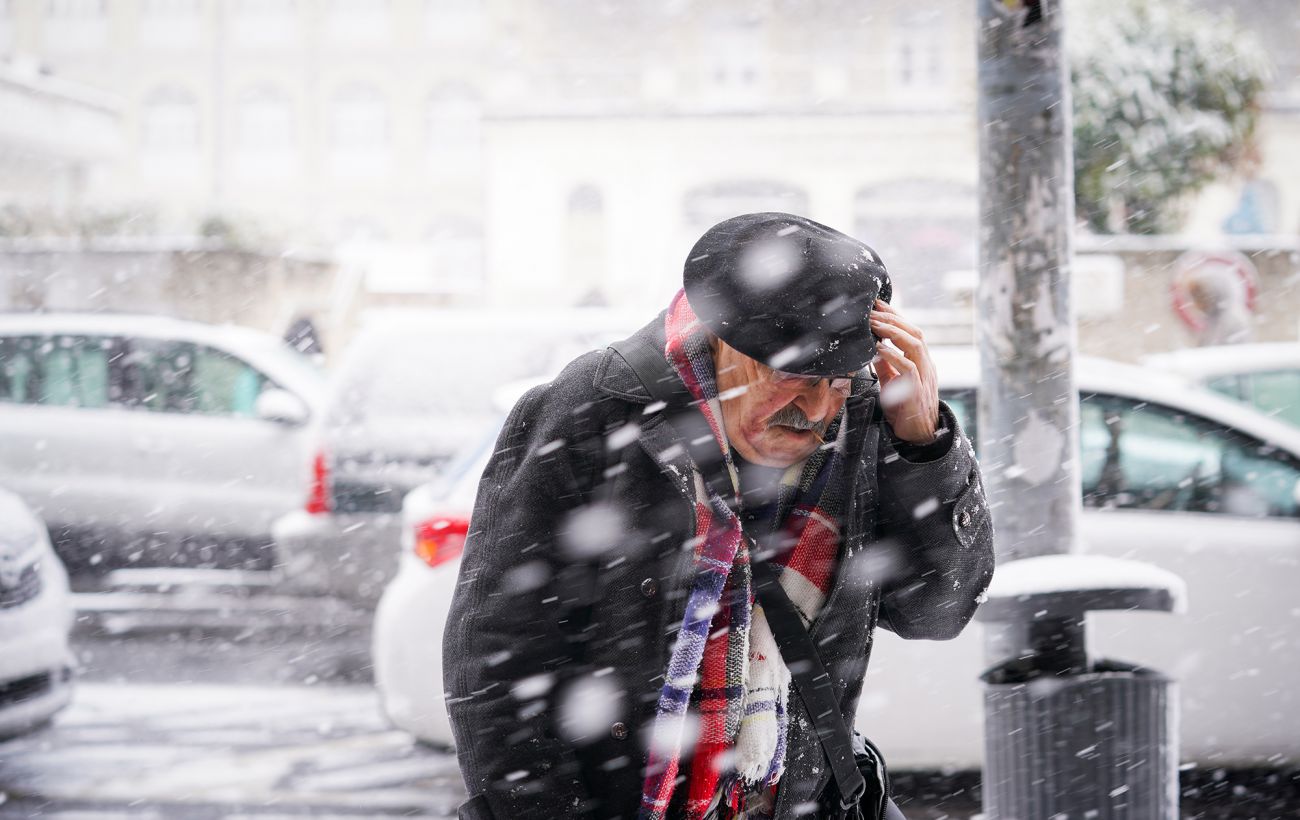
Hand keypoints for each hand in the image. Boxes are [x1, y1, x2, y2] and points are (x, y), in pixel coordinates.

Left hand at [869, 300, 940, 443]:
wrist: (917, 435)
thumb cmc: (904, 408)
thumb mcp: (892, 382)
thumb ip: (885, 365)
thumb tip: (872, 348)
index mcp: (920, 361)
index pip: (911, 331)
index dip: (896, 316)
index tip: (878, 305)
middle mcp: (926, 365)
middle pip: (915, 333)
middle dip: (893, 318)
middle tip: (872, 310)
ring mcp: (924, 377)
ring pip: (915, 346)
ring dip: (893, 332)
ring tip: (874, 324)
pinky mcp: (918, 391)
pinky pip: (908, 368)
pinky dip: (894, 356)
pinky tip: (880, 349)